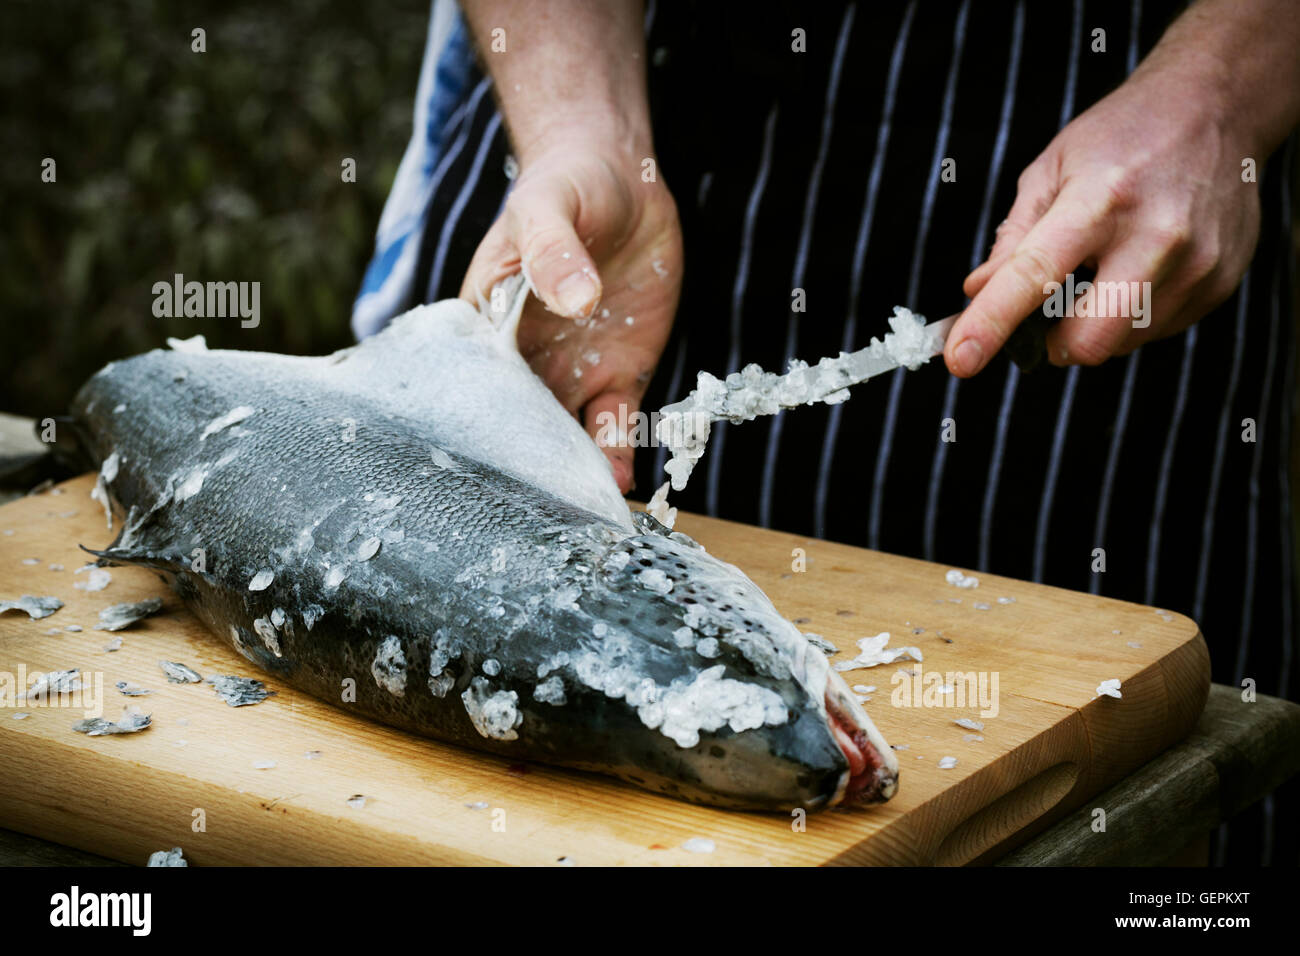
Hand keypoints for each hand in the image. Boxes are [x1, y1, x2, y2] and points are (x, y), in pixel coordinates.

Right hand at [460, 135, 682, 492]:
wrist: (627, 180)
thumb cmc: (566, 186)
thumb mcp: (549, 206)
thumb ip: (553, 251)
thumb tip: (571, 298)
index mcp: (486, 326)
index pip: (476, 386)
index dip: (481, 427)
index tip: (489, 465)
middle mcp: (524, 360)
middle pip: (518, 426)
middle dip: (527, 468)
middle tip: (537, 513)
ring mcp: (572, 371)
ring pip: (565, 436)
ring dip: (573, 472)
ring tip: (581, 509)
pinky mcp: (620, 375)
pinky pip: (615, 422)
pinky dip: (618, 452)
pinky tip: (622, 479)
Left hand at [946, 54, 1262, 375]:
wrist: (1216, 105)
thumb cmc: (1122, 136)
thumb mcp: (1051, 169)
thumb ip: (1013, 238)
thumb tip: (977, 293)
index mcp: (1099, 200)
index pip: (1035, 277)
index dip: (991, 323)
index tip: (960, 359)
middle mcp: (1156, 236)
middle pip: (1088, 341)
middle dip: (1051, 344)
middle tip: (1042, 316)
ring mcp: (1197, 263)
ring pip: (1120, 344)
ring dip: (1092, 327)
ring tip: (1099, 272)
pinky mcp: (1220, 283)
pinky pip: (1155, 332)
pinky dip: (1130, 318)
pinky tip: (1135, 271)